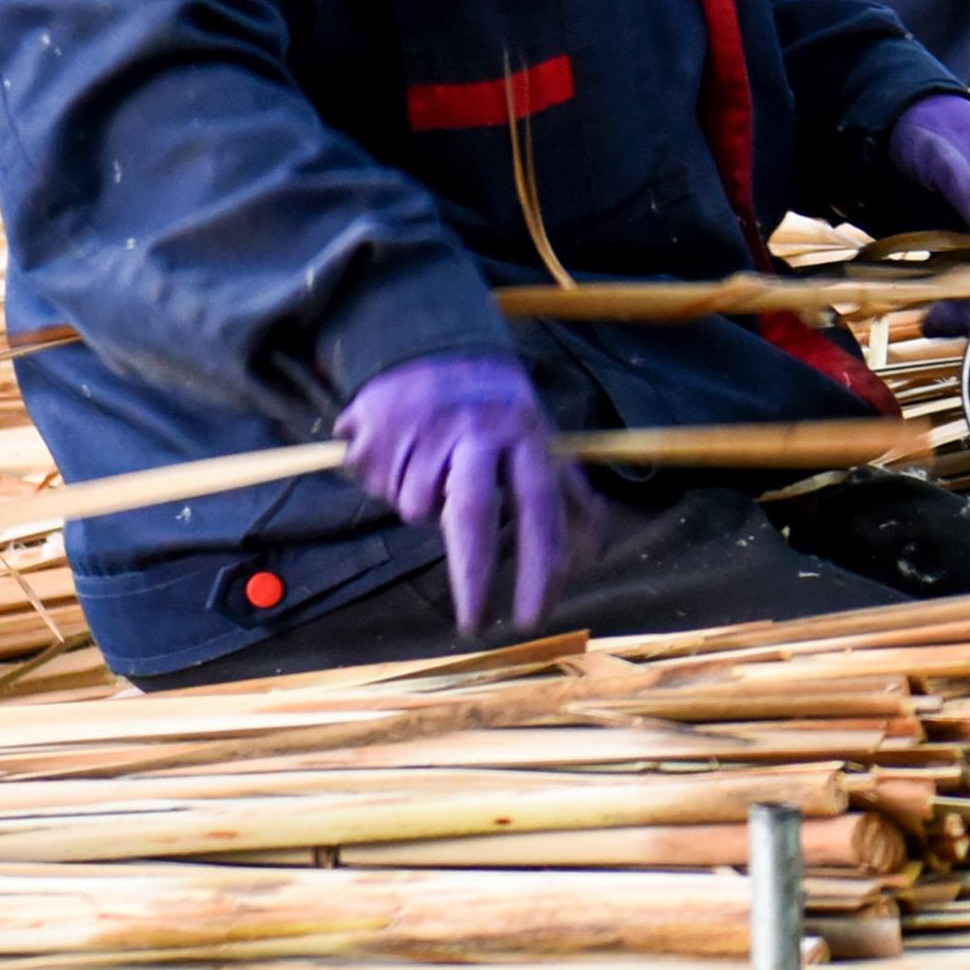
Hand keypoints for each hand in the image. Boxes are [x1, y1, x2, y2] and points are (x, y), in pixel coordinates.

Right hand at [334, 352, 589, 630]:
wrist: (434, 344)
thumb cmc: (499, 411)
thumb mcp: (543, 441)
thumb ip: (571, 497)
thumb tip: (594, 554)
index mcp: (526, 438)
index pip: (540, 511)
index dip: (538, 568)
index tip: (532, 618)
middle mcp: (478, 435)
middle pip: (473, 518)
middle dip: (474, 579)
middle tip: (475, 625)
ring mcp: (424, 431)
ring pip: (418, 508)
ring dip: (423, 504)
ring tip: (433, 465)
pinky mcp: (375, 431)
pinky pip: (378, 485)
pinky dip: (388, 481)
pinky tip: (402, 450)